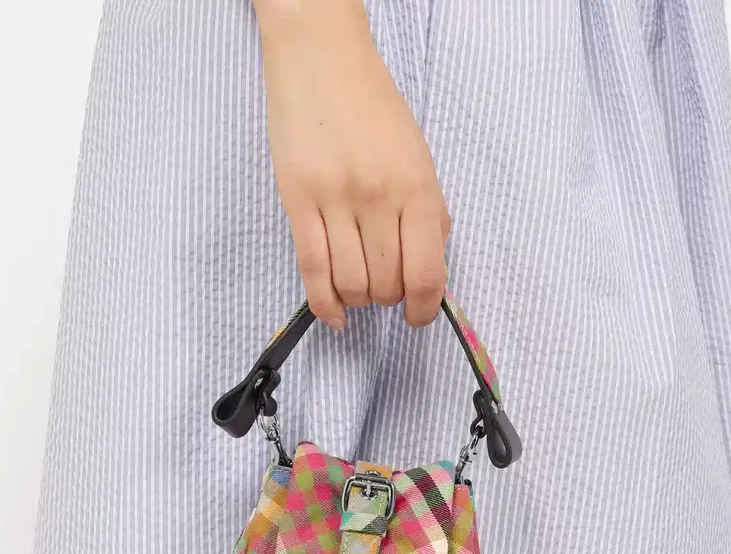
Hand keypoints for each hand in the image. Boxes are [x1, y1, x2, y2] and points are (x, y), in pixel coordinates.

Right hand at [255, 1, 449, 328]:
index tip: (417, 316)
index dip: (424, 308)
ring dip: (357, 300)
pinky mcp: (297, 201)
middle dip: (388, 298)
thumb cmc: (373, 107)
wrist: (321, 59)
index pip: (427, 274)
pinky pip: (312, 271)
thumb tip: (432, 270)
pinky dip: (324, 304)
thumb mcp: (419, 156)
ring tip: (359, 287)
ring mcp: (335, 201)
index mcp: (418, 188)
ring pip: (350, 285)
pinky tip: (334, 316)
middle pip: (386, 285)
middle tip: (384, 287)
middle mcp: (379, 198)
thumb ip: (429, 213)